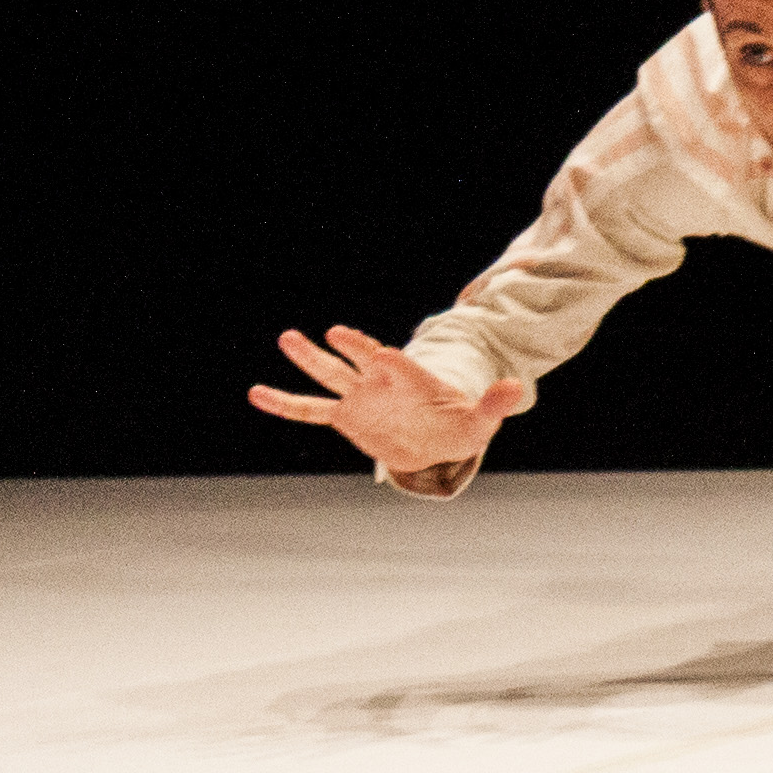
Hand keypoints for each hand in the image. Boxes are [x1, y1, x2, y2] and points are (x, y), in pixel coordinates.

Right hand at [247, 325, 526, 479]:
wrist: (437, 440)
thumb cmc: (458, 425)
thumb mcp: (479, 420)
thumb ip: (493, 404)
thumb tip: (515, 389)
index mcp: (411, 377)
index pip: (397, 364)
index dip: (390, 361)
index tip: (380, 355)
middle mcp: (381, 381)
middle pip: (359, 361)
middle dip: (348, 347)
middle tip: (328, 332)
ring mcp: (359, 396)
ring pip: (330, 376)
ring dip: (309, 360)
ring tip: (286, 337)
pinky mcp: (346, 417)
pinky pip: (310, 410)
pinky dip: (284, 403)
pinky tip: (257, 393)